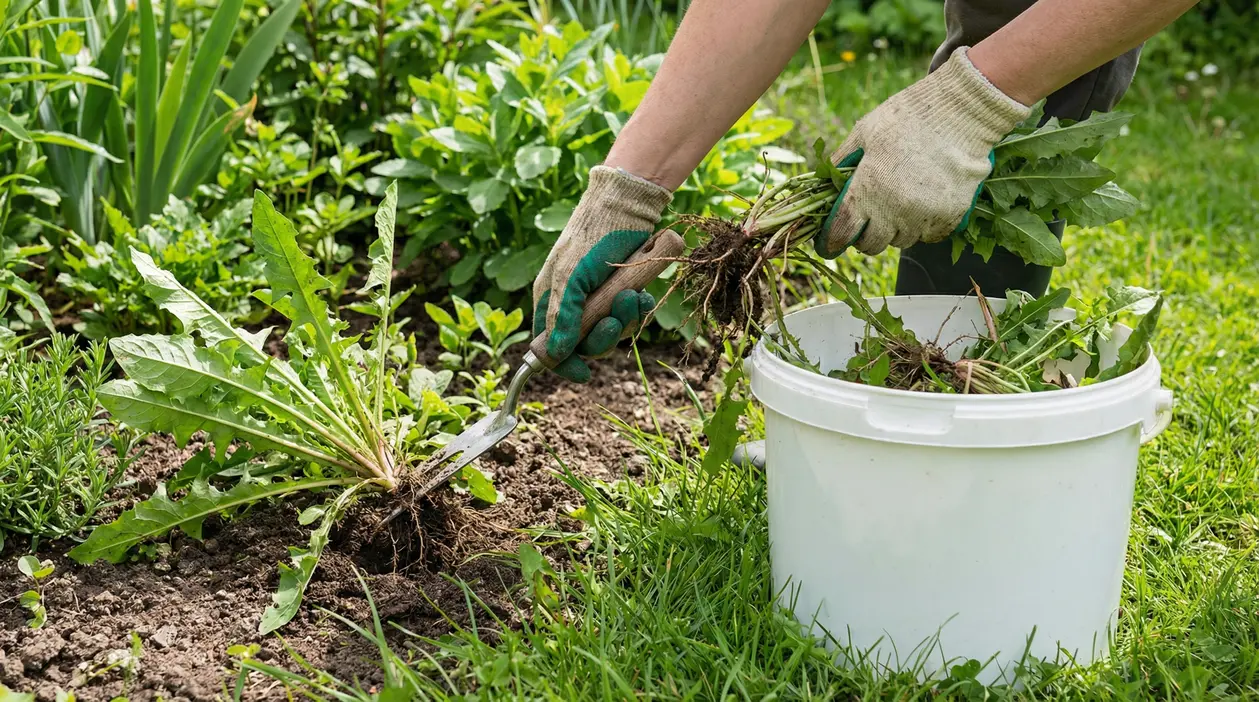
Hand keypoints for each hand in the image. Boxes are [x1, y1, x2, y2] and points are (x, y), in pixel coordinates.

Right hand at [532, 166, 671, 382]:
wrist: (628, 204)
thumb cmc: (592, 235)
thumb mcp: (571, 276)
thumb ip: (563, 315)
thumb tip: (556, 354)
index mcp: (550, 298)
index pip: (550, 346)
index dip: (565, 363)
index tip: (584, 373)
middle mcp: (573, 301)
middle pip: (585, 343)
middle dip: (604, 337)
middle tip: (615, 321)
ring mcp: (598, 296)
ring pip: (612, 331)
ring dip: (626, 319)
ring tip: (632, 296)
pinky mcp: (622, 288)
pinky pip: (631, 315)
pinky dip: (639, 309)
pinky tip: (644, 295)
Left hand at [816, 47, 1031, 257]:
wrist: (960, 112)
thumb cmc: (907, 118)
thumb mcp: (864, 133)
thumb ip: (841, 162)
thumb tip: (824, 185)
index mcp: (868, 190)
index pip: (841, 233)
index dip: (831, 241)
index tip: (828, 243)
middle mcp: (894, 211)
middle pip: (870, 245)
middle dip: (864, 234)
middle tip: (867, 217)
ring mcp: (923, 217)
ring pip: (900, 241)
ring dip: (894, 229)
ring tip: (898, 202)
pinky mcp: (949, 218)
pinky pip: (928, 236)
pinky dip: (922, 227)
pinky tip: (921, 204)